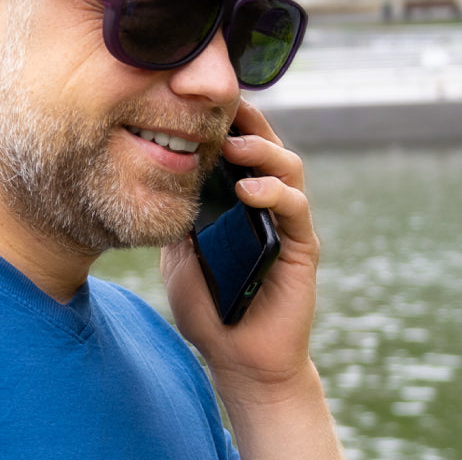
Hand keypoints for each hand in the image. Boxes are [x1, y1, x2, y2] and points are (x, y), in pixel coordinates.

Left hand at [161, 102, 319, 392]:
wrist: (237, 358)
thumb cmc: (209, 308)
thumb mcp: (178, 256)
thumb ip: (179, 218)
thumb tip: (161, 172)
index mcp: (238, 202)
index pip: (238, 149)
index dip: (226, 123)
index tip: (201, 102)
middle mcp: (267, 205)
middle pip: (267, 147)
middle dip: (248, 122)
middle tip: (223, 108)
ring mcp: (286, 223)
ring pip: (288, 167)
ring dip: (262, 150)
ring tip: (232, 146)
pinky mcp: (301, 246)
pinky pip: (295, 207)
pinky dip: (274, 192)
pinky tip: (249, 190)